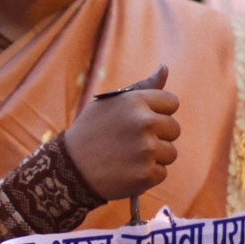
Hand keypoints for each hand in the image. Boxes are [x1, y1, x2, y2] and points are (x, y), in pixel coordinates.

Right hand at [62, 65, 180, 201]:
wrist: (70, 169)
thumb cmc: (92, 131)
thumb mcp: (111, 103)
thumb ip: (142, 87)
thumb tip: (165, 67)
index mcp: (136, 101)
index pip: (172, 103)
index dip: (159, 113)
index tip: (142, 122)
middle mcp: (143, 122)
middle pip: (174, 129)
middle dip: (159, 136)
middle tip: (132, 143)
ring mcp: (146, 149)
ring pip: (170, 153)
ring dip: (154, 157)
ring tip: (129, 158)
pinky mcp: (146, 174)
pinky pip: (161, 173)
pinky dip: (147, 176)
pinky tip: (127, 172)